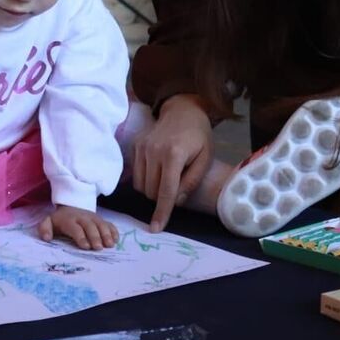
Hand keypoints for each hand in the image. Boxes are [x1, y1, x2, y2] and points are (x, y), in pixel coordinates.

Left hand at [37, 205, 118, 249]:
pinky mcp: (101, 220)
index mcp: (69, 219)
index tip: (85, 246)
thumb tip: (46, 238)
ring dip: (106, 234)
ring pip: (101, 224)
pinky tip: (116, 240)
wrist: (71, 206)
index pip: (75, 228)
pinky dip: (113, 231)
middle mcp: (83, 217)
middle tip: (98, 248)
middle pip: (90, 226)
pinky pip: (109, 224)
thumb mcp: (48, 222)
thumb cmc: (60, 220)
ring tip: (110, 245)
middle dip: (95, 237)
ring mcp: (93, 218)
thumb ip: (44, 229)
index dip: (80, 237)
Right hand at [133, 94, 213, 232]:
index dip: (162, 212)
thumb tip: (176, 202)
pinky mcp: (134, 146)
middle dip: (162, 197)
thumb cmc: (199, 136)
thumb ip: (191, 182)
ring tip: (168, 177)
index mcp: (173, 154)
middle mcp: (153, 151)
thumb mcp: (205, 158)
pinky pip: (136, 176)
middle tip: (177, 186)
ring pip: (141, 186)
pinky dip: (146, 181)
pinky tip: (157, 171)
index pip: (165, 191)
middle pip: (151, 191)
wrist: (182, 111)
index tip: (156, 228)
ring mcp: (141, 148)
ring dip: (153, 190)